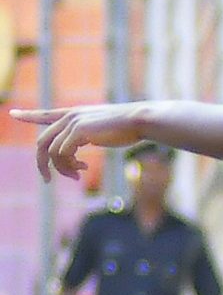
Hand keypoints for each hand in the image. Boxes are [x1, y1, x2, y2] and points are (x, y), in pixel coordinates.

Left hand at [14, 104, 152, 181]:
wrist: (137, 120)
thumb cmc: (126, 127)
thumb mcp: (102, 130)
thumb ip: (87, 137)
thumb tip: (79, 154)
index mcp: (73, 114)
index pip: (45, 114)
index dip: (28, 116)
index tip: (13, 114)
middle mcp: (68, 117)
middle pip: (42, 142)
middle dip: (41, 163)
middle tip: (46, 179)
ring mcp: (72, 124)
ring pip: (52, 152)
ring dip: (61, 169)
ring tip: (76, 176)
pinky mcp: (78, 132)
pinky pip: (63, 153)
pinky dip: (69, 165)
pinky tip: (84, 168)